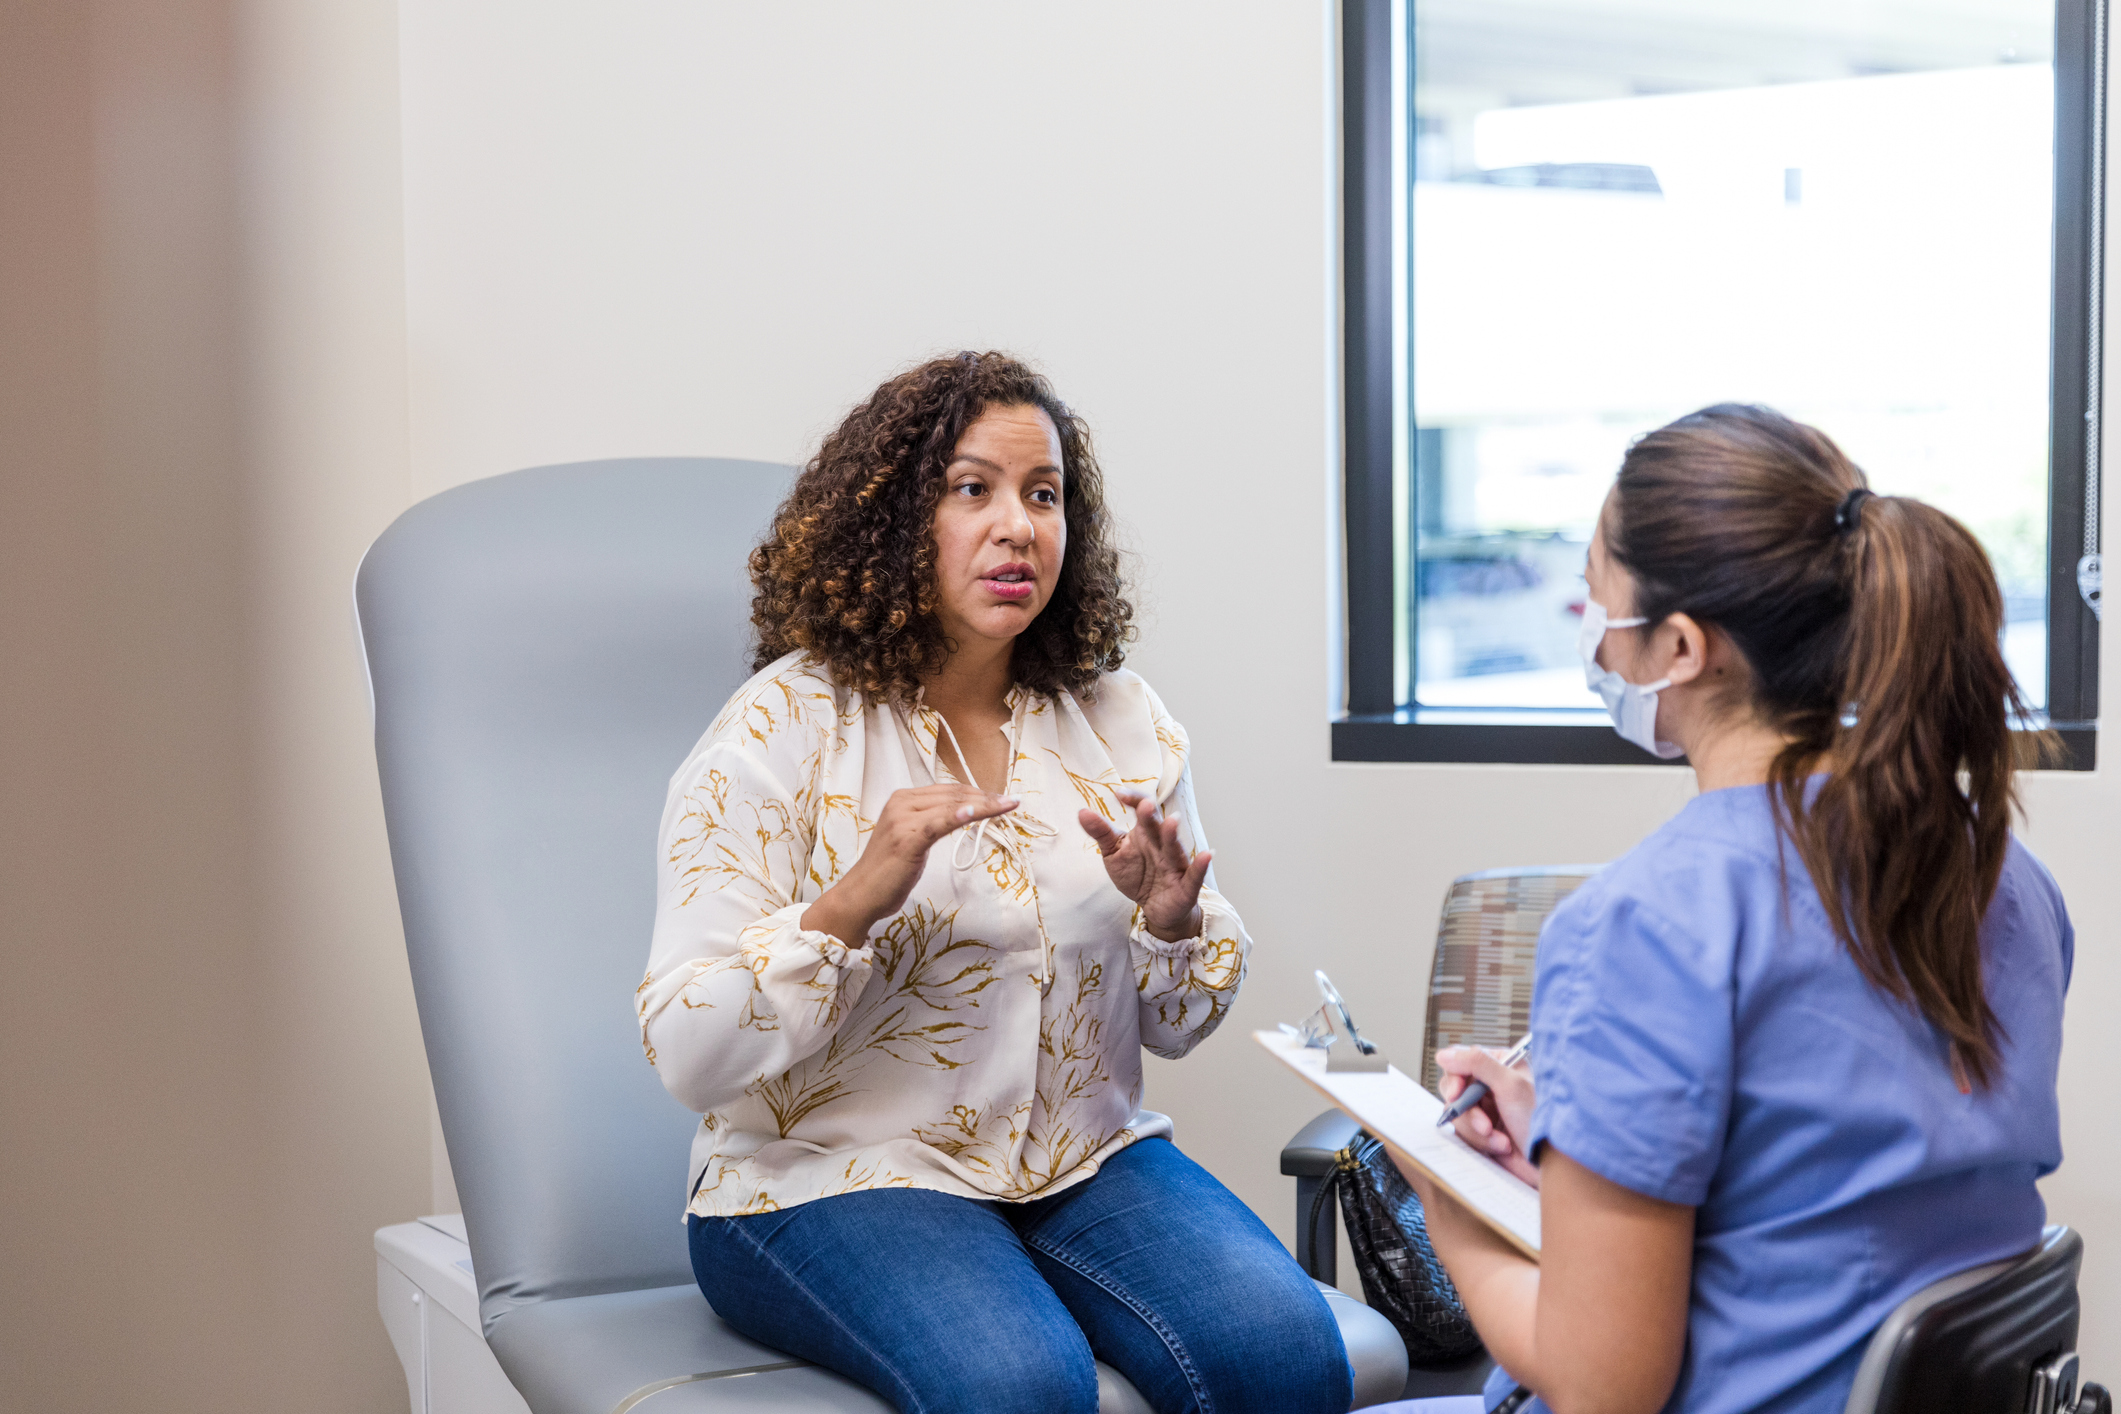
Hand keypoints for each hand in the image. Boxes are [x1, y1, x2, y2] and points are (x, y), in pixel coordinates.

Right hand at [800, 785, 1015, 944]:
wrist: (861, 895)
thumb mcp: (913, 839)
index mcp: (902, 799)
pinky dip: (957, 816)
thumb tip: (962, 815)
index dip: (977, 792)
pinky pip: (937, 823)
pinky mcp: (907, 839)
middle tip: (1011, 802)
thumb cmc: (888, 871)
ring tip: (1006, 806)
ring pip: (951, 806)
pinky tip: (975, 812)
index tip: (1001, 799)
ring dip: (983, 805)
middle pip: (953, 794)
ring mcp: (903, 820)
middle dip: (985, 797)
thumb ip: (932, 823)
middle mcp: (901, 803)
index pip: (948, 790)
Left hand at [1077, 790, 1210, 942]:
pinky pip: (1195, 875)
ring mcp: (1175, 865)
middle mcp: (1162, 845)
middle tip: (1145, 806)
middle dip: (1151, 817)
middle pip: (1157, 828)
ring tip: (1172, 822)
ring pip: (1174, 849)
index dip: (1134, 800)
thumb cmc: (1136, 874)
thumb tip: (1082, 812)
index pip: (1143, 810)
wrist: (1154, 908)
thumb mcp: (1114, 853)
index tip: (1118, 795)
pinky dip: (1201, 866)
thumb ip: (1101, 833)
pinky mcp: (1186, 886)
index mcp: (1146, 833)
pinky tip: (1207, 855)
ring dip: (1173, 836)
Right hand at [1438, 1044, 1539, 1186]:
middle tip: (1483, 1123)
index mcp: (1500, 1065)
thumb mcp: (1510, 1085)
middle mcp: (1491, 1085)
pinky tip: (1502, 1146)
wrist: (1550, 1163)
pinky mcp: (1482, 1131)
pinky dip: (1481, 1141)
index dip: (1455, 1076)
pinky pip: (1464, 1133)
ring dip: (1477, 1130)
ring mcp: (1486, 1109)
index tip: (1458, 1092)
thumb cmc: (1540, 1121)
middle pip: (1454, 1088)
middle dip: (1468, 1110)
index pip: (1461, 1060)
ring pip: (1457, 1114)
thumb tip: (1444, 1054)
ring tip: (1499, 1138)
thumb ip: (1477, 1063)